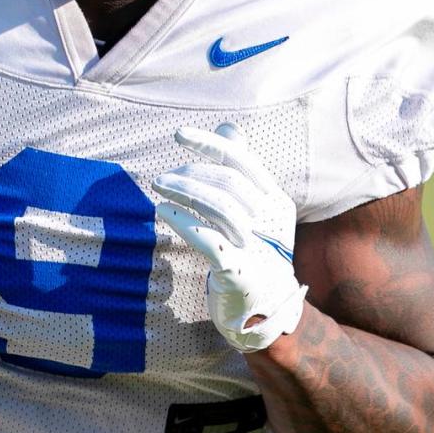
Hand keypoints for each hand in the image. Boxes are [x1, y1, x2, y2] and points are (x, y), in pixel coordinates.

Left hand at [153, 124, 306, 351]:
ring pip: (220, 207)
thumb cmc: (254, 249)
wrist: (265, 305)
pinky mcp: (238, 271)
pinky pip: (209, 241)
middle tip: (161, 178)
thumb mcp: (257, 207)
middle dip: (191, 173)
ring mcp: (256, 246)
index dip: (210, 144)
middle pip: (229, 182)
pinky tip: (164, 211)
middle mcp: (270, 220)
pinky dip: (184, 222)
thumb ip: (242, 168)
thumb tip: (227, 127)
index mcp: (275, 199)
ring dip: (184, 192)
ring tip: (158, 187)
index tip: (179, 135)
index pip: (242, 161)